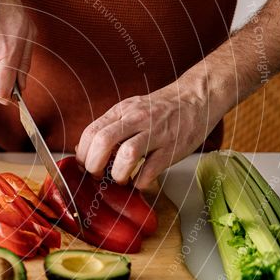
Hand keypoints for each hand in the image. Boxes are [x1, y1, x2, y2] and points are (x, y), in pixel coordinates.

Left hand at [75, 73, 230, 188]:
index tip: (85, 165)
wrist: (196, 98)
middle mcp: (136, 119)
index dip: (83, 153)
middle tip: (97, 175)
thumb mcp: (130, 110)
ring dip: (118, 174)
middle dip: (94, 164)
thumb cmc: (161, 109)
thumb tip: (83, 149)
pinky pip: (151, 170)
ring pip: (127, 155)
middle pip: (104, 141)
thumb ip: (109, 127)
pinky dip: (140, 182)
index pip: (92, 131)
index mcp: (122, 110)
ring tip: (120, 179)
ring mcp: (156, 133)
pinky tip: (139, 181)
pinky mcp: (173, 148)